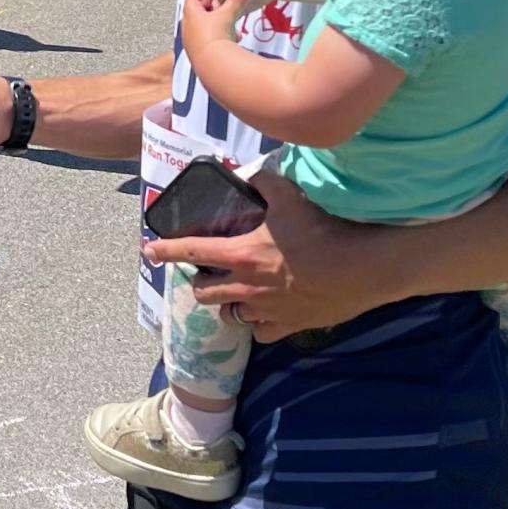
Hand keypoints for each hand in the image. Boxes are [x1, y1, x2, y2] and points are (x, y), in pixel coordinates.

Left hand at [144, 168, 399, 340]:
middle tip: (204, 273)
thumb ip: (265, 184)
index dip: (165, 250)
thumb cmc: (321, 230)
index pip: (190, 251)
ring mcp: (265, 310)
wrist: (359, 268)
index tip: (149, 250)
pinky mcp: (288, 325)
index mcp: (240, 254)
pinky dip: (258, 324)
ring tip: (233, 294)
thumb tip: (253, 176)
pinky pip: (261, 332)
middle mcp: (245, 286)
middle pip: (204, 291)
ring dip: (227, 304)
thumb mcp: (290, 196)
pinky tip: (264, 315)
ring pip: (230, 315)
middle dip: (198, 282)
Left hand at [180, 0, 243, 58]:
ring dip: (217, 25)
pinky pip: (207, 41)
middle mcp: (186, 27)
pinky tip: (230, 40)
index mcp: (189, 13)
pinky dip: (218, 38)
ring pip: (204, 28)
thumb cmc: (215, 37)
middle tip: (224, 9)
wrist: (213, 63)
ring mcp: (191, 41)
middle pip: (199, 13)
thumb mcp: (228, 13)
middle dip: (213, 10)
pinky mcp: (197, 53)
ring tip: (229, 26)